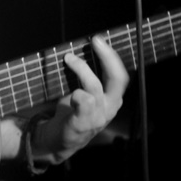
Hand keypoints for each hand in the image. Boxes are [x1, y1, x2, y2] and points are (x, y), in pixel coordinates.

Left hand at [36, 36, 128, 163]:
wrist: (60, 140)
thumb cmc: (74, 112)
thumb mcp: (87, 94)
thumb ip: (88, 77)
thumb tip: (80, 49)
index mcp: (113, 98)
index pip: (120, 75)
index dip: (111, 56)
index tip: (99, 39)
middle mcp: (110, 106)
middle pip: (117, 79)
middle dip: (107, 57)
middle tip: (95, 41)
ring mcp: (98, 116)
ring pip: (95, 86)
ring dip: (82, 69)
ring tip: (69, 58)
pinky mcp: (82, 123)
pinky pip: (84, 104)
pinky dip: (78, 95)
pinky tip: (73, 92)